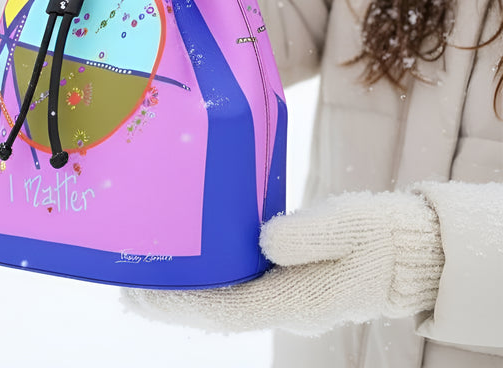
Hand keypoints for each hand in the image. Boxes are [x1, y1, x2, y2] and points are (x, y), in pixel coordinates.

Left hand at [123, 189, 443, 335]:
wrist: (409, 251)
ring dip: (186, 290)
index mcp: (295, 298)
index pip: (223, 309)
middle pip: (215, 309)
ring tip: (148, 273)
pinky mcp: (289, 281)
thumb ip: (307, 235)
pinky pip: (239, 285)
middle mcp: (284, 304)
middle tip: (127, 285)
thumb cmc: (379, 237)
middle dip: (170, 301)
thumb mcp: (348, 227)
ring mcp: (286, 296)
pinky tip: (194, 261)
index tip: (139, 294)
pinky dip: (210, 277)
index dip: (178, 303)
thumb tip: (264, 241)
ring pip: (224, 299)